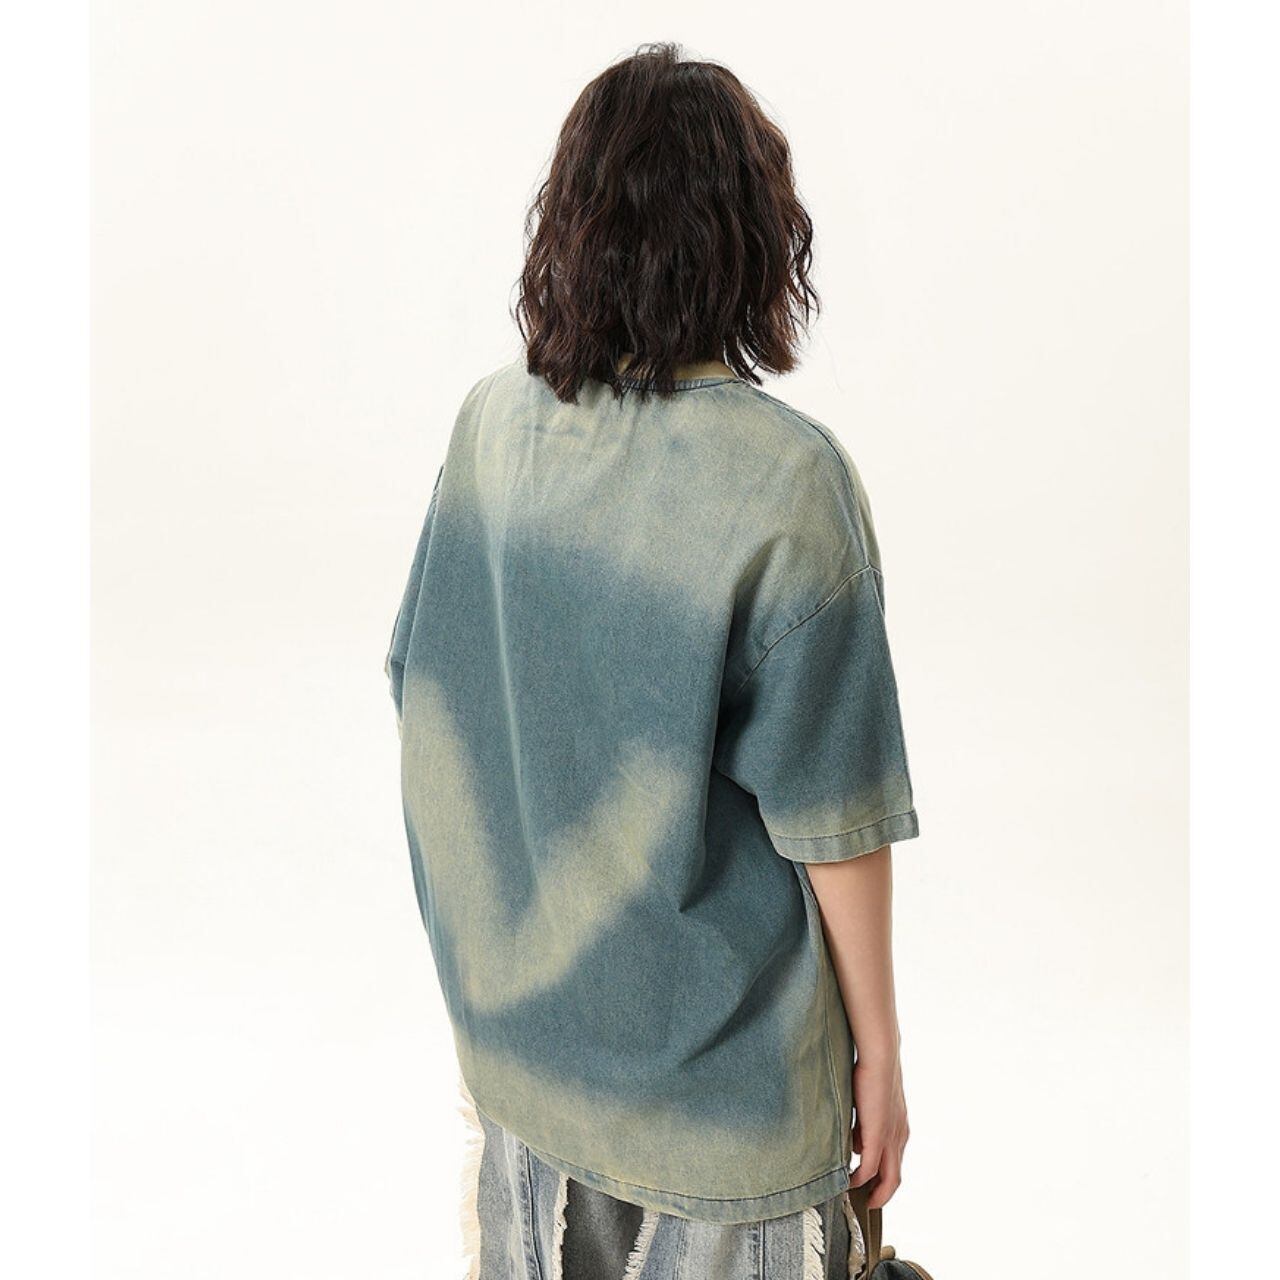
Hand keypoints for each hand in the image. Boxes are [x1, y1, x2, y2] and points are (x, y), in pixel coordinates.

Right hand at [848, 1048, 908, 1209]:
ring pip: (888, 1179)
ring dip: (873, 1191)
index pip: (894, 1163)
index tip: (869, 1188)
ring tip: (857, 1197)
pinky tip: (849, 1183)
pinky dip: (860, 1179)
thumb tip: (854, 1146)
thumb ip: (864, 1127)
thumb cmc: (872, 1074)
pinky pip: (870, 1168)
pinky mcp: (879, 1136)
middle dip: (882, 1195)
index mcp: (899, 1129)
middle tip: (867, 1205)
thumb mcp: (869, 1106)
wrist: (881, 1057)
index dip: (883, 1179)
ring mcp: (891, 1138)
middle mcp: (900, 1137)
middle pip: (895, 1179)